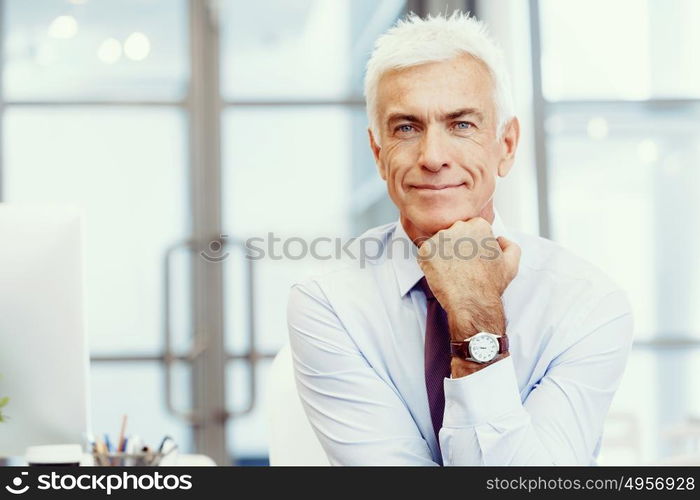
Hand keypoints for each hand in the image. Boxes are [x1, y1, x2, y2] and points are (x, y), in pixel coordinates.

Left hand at [416, 217, 520, 338]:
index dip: (471, 244)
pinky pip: (425, 254)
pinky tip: (442, 274)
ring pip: (439, 243)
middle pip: (453, 233)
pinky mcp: (426, 250)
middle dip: (456, 247)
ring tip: (452, 271)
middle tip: (461, 266)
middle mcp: (459, 227)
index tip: (471, 256)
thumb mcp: (511, 264)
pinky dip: (430, 264)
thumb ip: (510, 246)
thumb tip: (501, 240)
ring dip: (442, 255)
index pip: (470, 228)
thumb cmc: (489, 286)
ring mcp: (440, 238)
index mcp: (478, 226)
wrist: (472, 302)